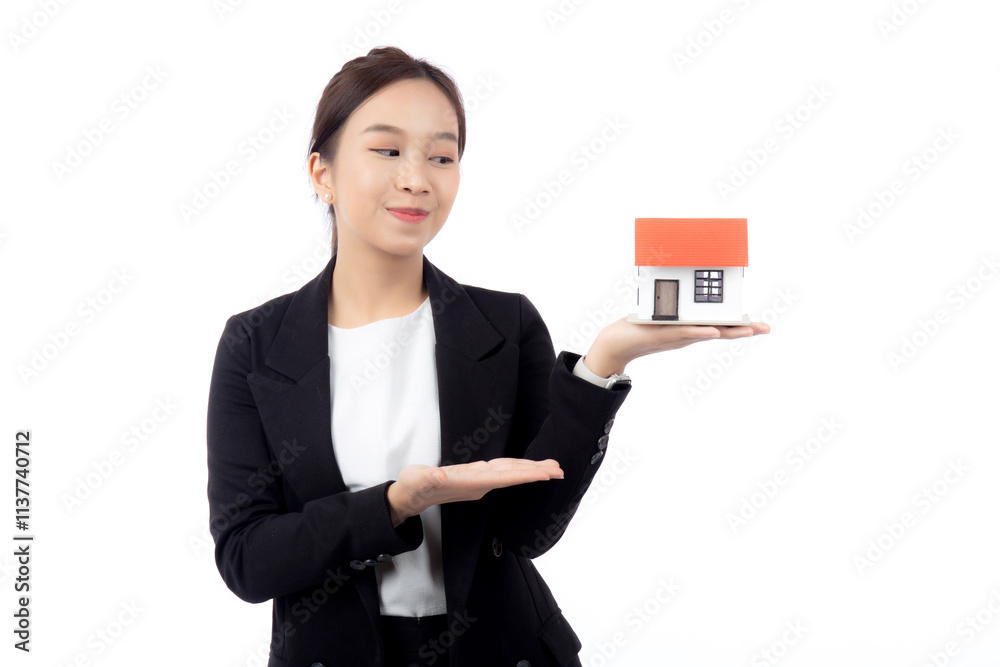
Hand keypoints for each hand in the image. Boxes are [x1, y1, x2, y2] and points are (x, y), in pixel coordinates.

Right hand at [386, 458, 563, 526]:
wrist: (410, 497)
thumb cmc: (413, 487)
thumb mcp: (417, 479)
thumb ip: (428, 477)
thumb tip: (440, 476)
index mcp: (470, 483)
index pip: (504, 478)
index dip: (525, 474)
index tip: (545, 474)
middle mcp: (479, 484)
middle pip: (513, 476)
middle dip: (536, 472)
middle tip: (560, 470)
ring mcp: (478, 482)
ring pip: (509, 473)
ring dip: (530, 469)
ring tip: (551, 468)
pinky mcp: (475, 477)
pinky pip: (502, 471)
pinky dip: (517, 467)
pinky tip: (526, 466)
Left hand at [583, 317, 769, 376]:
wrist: (617, 342)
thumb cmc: (640, 329)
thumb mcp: (662, 315)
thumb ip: (676, 308)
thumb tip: (685, 290)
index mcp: (690, 327)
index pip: (720, 325)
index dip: (740, 325)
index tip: (760, 325)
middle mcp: (688, 333)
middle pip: (721, 331)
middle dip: (744, 329)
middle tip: (766, 328)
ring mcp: (678, 335)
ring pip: (707, 332)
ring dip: (728, 331)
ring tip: (748, 330)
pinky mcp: (664, 334)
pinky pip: (685, 332)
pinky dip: (699, 331)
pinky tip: (712, 330)